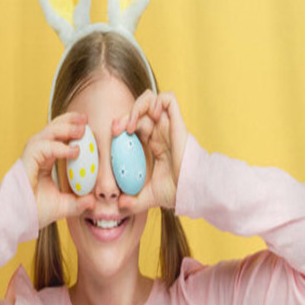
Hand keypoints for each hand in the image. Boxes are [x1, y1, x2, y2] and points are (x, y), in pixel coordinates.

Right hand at [21, 112, 96, 229]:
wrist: (17, 221)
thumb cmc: (34, 212)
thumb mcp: (63, 206)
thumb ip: (78, 202)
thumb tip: (93, 201)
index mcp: (43, 160)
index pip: (57, 138)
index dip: (70, 128)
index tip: (87, 126)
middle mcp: (36, 155)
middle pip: (52, 129)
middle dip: (69, 120)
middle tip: (85, 118)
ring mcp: (30, 156)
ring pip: (47, 133)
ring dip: (65, 128)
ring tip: (82, 129)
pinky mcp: (26, 160)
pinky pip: (44, 147)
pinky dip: (60, 147)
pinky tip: (75, 151)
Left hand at [111, 90, 187, 213]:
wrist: (191, 190)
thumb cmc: (176, 191)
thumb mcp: (148, 197)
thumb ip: (133, 202)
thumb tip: (119, 206)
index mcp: (154, 143)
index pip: (134, 124)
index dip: (122, 125)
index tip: (113, 136)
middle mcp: (160, 130)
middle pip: (139, 110)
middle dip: (124, 115)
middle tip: (117, 130)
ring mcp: (168, 124)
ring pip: (151, 99)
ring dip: (136, 106)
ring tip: (131, 124)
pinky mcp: (177, 120)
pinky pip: (168, 98)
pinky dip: (156, 101)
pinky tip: (150, 116)